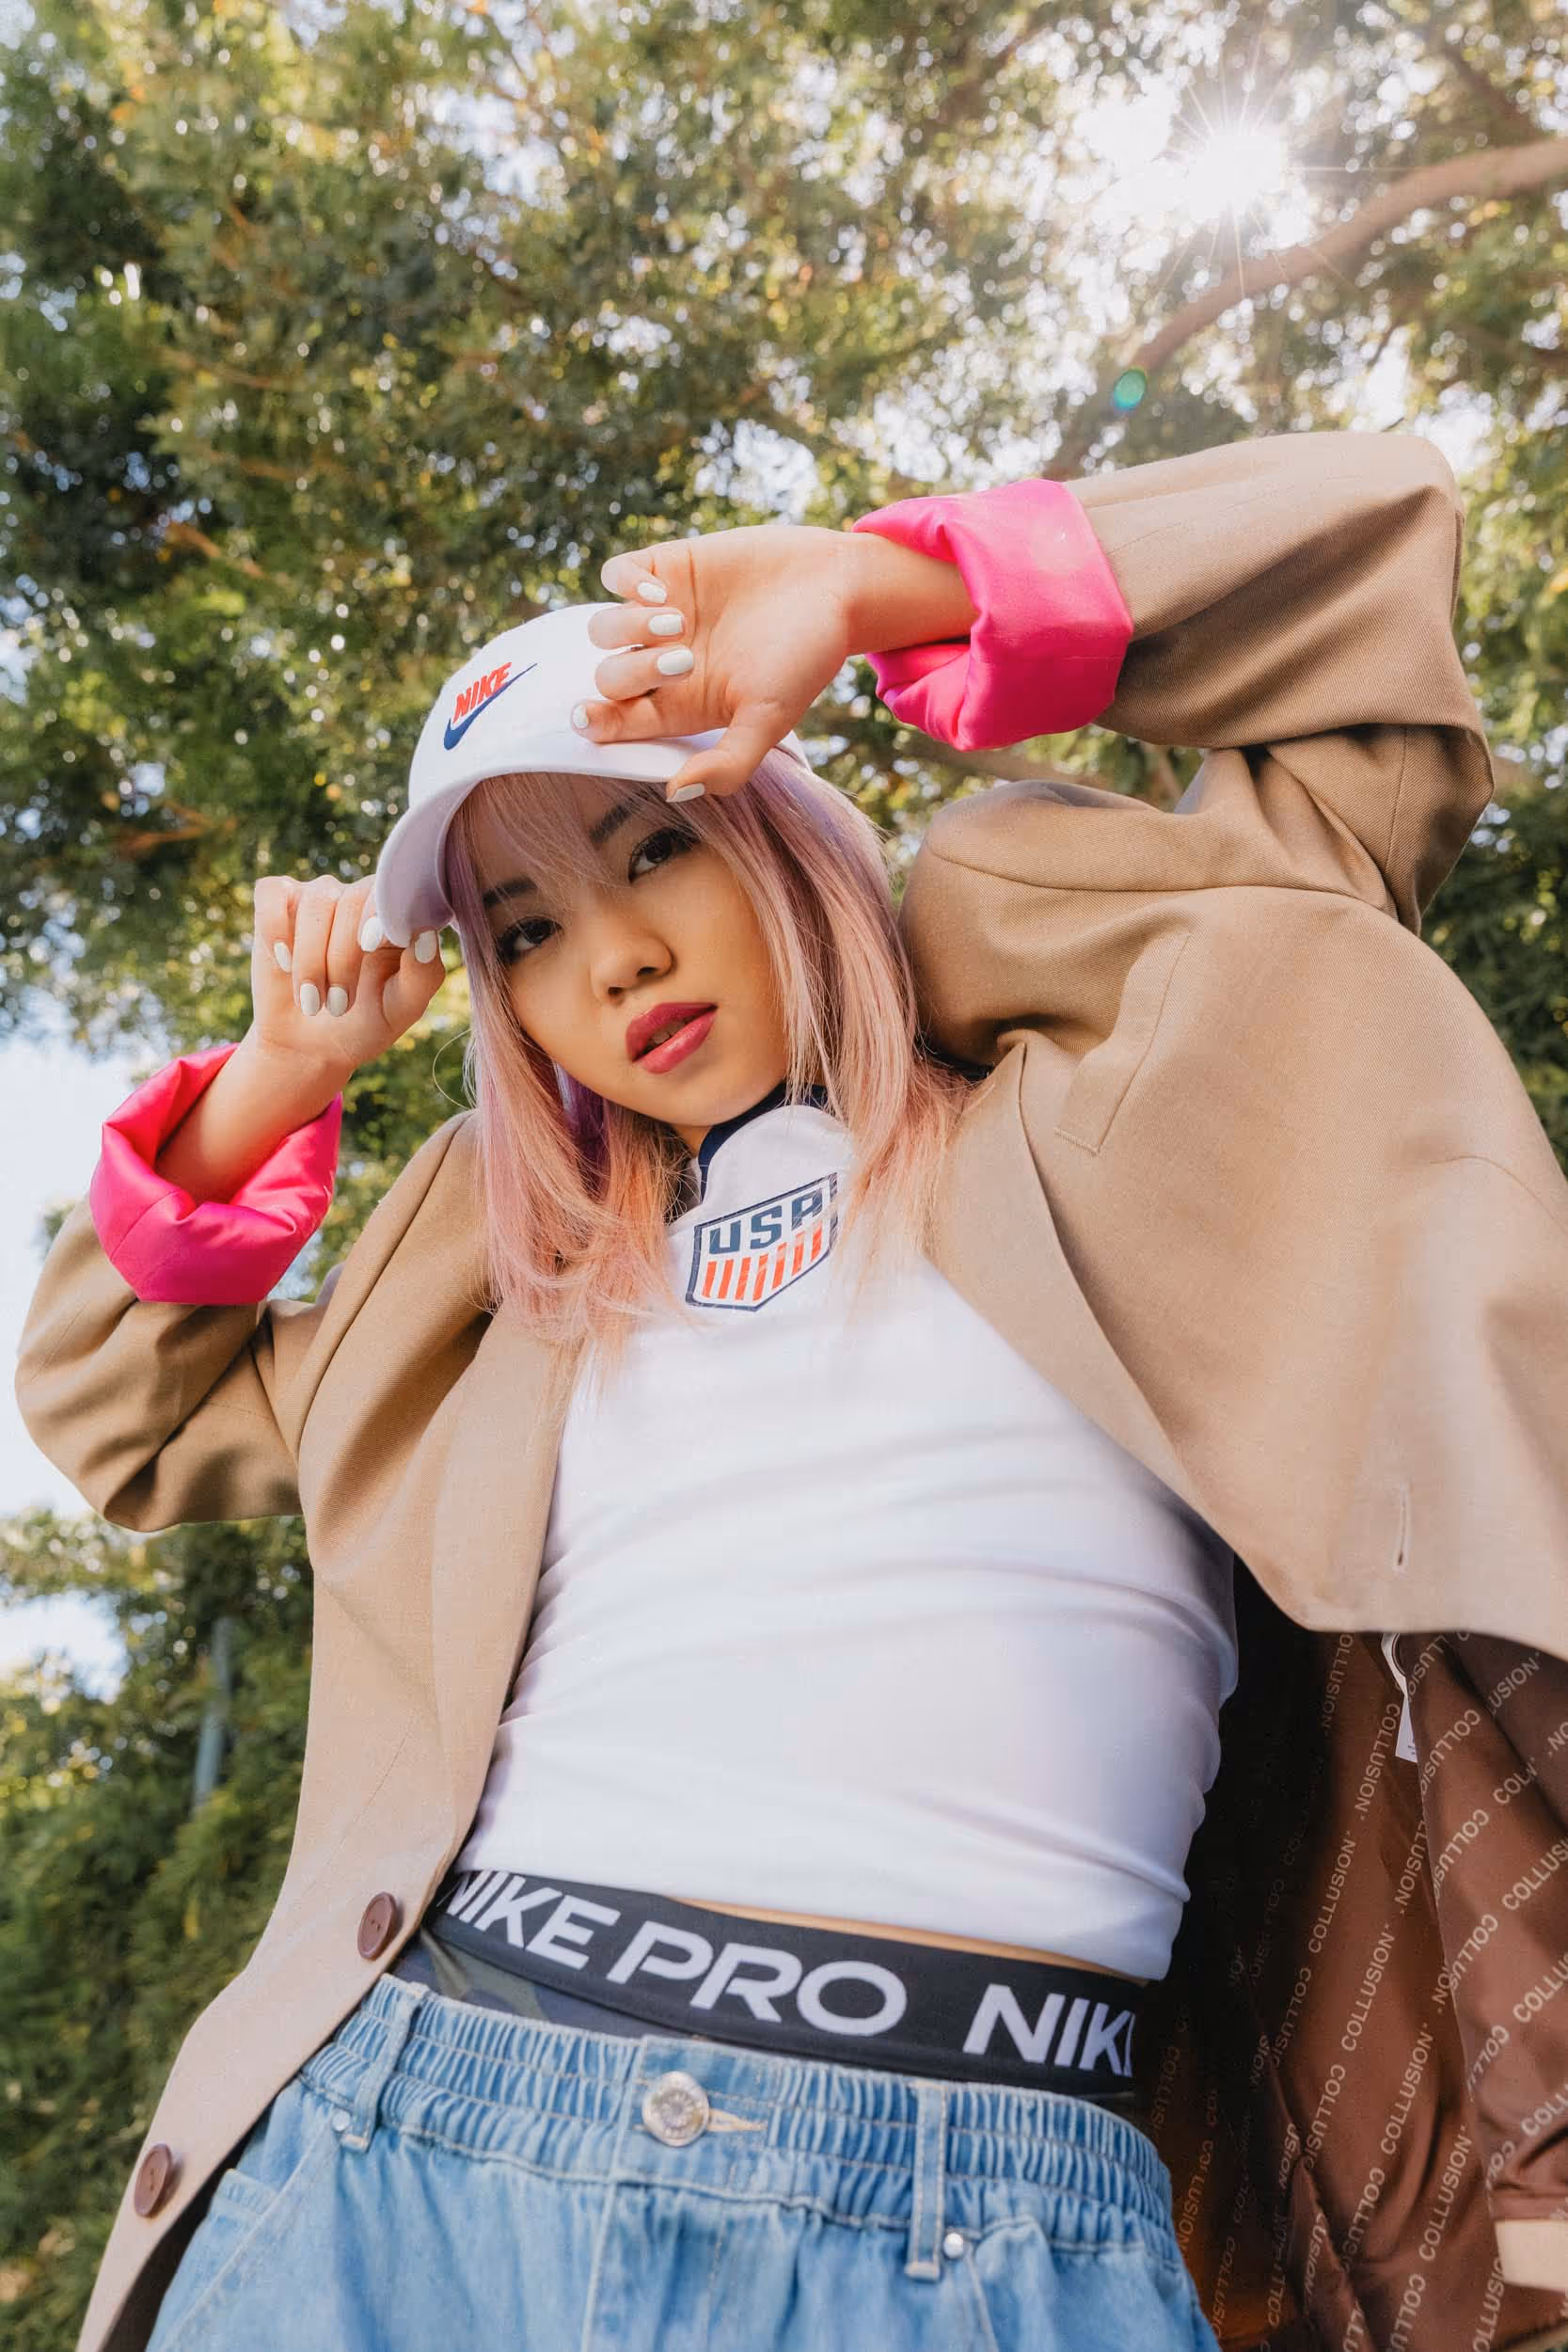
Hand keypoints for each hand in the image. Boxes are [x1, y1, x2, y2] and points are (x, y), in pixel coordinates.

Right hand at [249, 873, 448, 1082]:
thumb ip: (422, 975)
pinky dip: (275, 927)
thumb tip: (426, 935)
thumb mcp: (400, 1009)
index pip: (395, 895)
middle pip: (352, 900)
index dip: (380, 916)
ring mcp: (320, 896)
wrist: (310, 1044)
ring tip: (310, 1001)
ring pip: (315, 901)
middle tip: (336, 1005)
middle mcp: (360, 898)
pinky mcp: (280, 902)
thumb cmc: (363, 1022)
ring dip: (310, 956)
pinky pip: (273, 894)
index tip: (369, 947)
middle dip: (341, 956)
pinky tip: (283, 962)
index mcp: (397, 917)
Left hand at [580, 522, 859, 797]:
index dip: (594, 723)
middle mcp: (665, 664)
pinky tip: (663, 592)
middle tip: (684, 660)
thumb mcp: (770, 720)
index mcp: (682, 706)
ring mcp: (663, 614)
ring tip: (676, 620)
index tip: (589, 717)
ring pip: (603, 629)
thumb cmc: (806, 658)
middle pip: (608, 677)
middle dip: (634, 672)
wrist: (835, 586)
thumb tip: (676, 793)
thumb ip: (728, 763)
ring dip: (628, 627)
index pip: (617, 723)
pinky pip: (616, 574)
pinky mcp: (668, 568)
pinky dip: (626, 584)